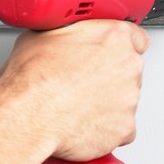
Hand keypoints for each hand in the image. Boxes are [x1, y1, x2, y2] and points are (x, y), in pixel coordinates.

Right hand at [0, 20, 149, 161]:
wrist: (27, 117)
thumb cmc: (32, 81)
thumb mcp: (40, 37)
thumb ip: (66, 34)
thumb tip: (60, 37)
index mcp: (113, 37)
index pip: (136, 37)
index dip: (119, 47)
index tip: (110, 54)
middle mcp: (128, 66)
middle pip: (129, 70)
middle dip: (110, 77)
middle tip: (83, 82)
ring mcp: (129, 99)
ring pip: (125, 100)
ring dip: (107, 103)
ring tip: (77, 106)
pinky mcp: (124, 128)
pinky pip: (121, 129)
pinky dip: (105, 129)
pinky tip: (83, 124)